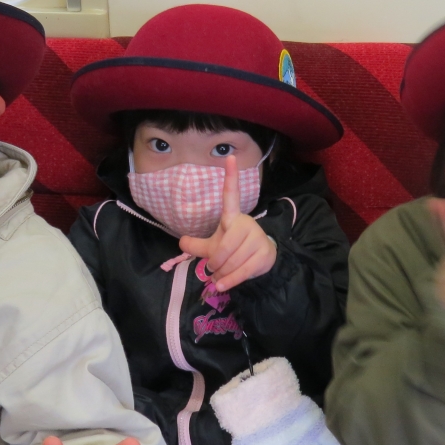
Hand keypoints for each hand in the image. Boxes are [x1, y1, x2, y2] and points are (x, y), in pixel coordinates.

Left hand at [179, 155, 275, 292]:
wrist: (262, 260)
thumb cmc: (234, 248)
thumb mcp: (214, 245)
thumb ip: (197, 245)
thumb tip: (180, 242)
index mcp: (232, 217)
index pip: (231, 195)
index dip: (230, 177)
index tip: (230, 157)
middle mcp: (246, 224)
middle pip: (223, 247)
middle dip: (214, 262)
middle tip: (212, 269)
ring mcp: (257, 239)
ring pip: (230, 261)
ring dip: (221, 273)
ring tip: (220, 276)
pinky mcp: (263, 255)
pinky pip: (241, 272)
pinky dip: (228, 281)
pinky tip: (221, 286)